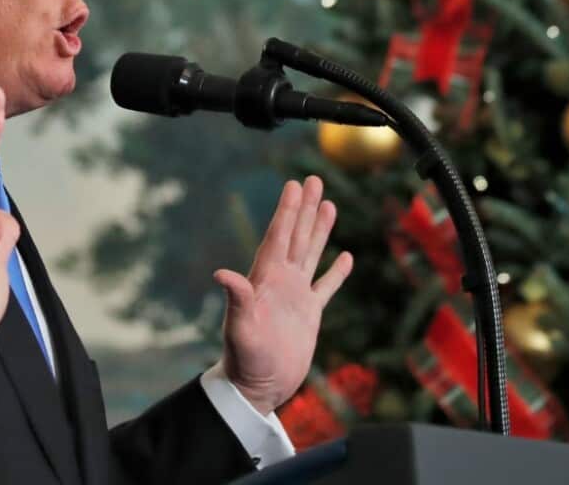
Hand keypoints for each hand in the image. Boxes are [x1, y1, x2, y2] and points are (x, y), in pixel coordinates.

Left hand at [213, 176, 352, 414]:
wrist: (257, 388)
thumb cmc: (244, 361)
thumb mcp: (240, 330)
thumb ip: (236, 300)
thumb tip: (222, 273)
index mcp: (265, 279)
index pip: (279, 236)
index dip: (287, 210)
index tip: (293, 185)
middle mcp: (280, 282)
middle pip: (296, 235)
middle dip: (304, 208)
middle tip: (312, 179)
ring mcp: (295, 296)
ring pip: (311, 254)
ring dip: (319, 229)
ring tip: (328, 203)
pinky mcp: (309, 314)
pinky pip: (325, 286)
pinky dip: (336, 272)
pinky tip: (346, 257)